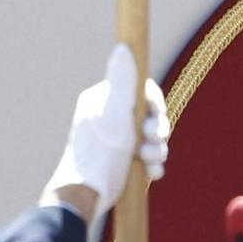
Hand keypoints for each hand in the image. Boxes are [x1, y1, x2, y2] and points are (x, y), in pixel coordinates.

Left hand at [40, 44, 170, 222]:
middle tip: (153, 142)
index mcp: (103, 100)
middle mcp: (108, 116)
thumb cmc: (99, 153)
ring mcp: (115, 139)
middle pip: (149, 115)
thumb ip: (124, 82)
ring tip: (151, 161)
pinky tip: (153, 173)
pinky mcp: (121, 160)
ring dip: (157, 149)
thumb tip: (124, 46)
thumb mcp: (115, 115)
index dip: (154, 104)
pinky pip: (146, 156)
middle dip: (158, 131)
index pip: (139, 90)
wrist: (85, 195)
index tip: (156, 117)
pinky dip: (153, 163)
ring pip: (150, 137)